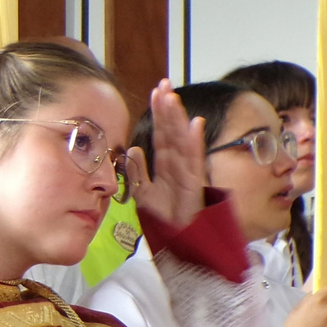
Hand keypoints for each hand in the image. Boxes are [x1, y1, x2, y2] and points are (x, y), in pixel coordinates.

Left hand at [132, 79, 206, 229]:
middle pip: (171, 131)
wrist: (177, 242)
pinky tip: (194, 124)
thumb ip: (137, 173)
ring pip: (182, 140)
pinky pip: (194, 162)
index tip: (154, 92)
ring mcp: (187, 173)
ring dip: (177, 118)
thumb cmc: (164, 219)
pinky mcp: (194, 185)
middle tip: (164, 83)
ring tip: (173, 97)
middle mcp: (177, 165)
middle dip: (167, 108)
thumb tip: (132, 150)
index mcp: (165, 165)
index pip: (161, 134)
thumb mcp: (143, 193)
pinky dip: (194, 143)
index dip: (158, 113)